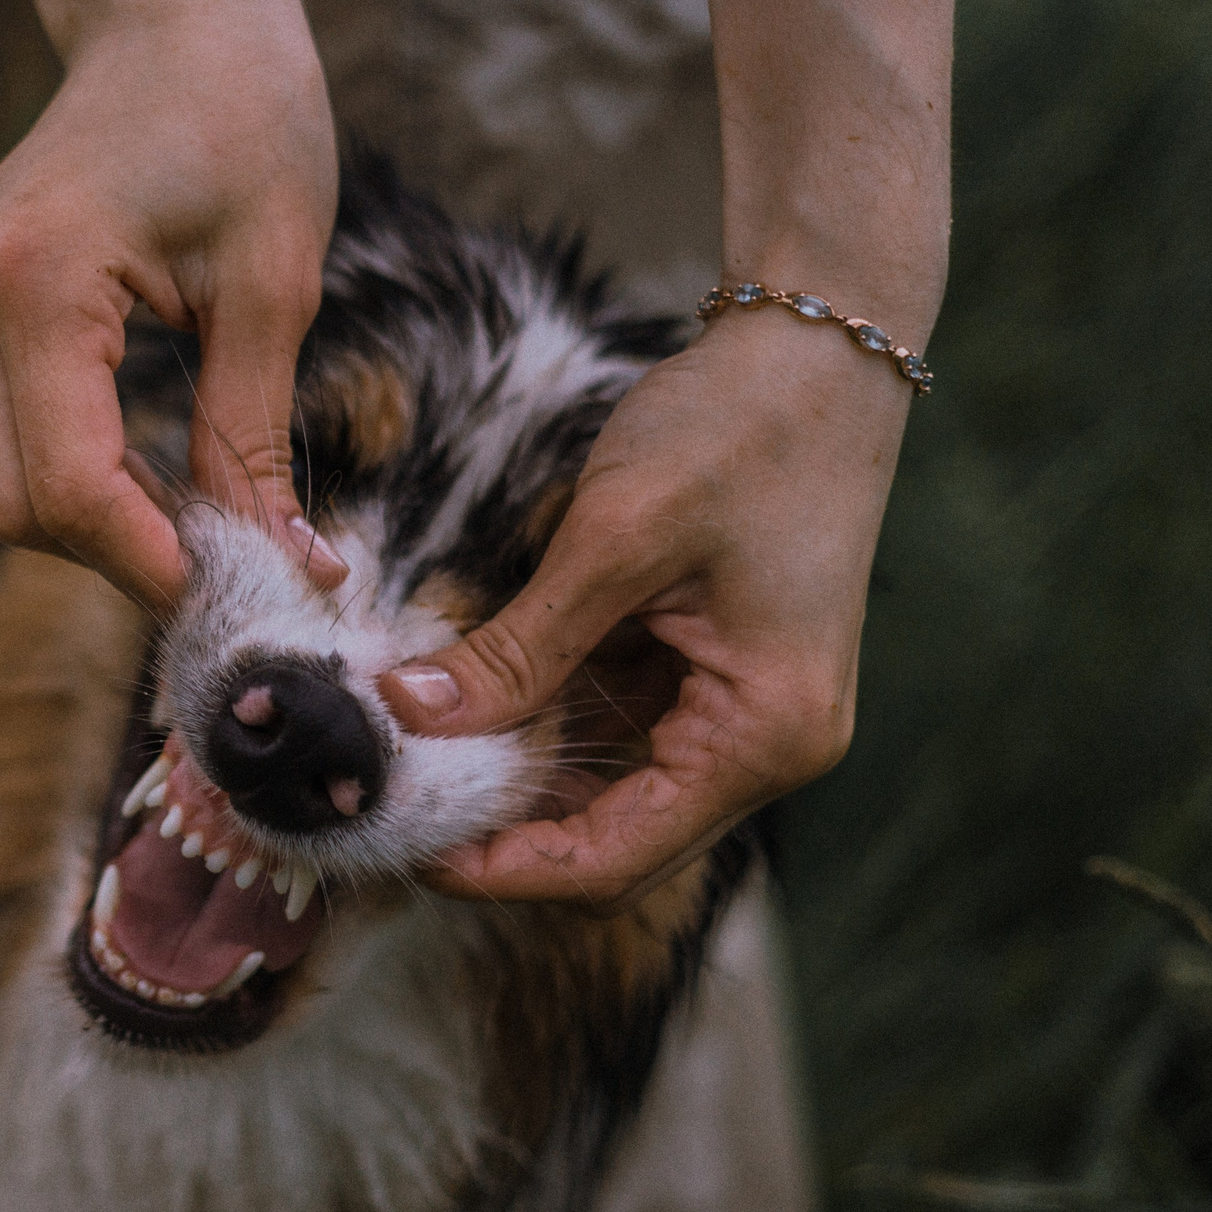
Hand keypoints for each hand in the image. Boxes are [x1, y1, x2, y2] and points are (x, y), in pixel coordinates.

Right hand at [0, 0, 344, 611]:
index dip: (143, 560)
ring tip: (199, 519)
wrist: (174, 11)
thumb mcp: (273, 283)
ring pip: (3, 481)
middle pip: (17, 503)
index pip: (67, 482)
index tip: (227, 593)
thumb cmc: (243, 113)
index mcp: (37, 275)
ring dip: (100, 522)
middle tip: (224, 568)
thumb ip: (255, 436)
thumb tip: (284, 568)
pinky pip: (8, 434)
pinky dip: (80, 473)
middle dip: (120, 554)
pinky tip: (154, 471)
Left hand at [380, 308, 915, 906]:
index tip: (407, 849)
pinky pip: (614, 727)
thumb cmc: (741, 427)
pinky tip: (462, 704)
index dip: (505, 869)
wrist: (821, 342)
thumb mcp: (616, 537)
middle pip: (612, 840)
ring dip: (514, 778)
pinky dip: (541, 722)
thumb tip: (407, 715)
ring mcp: (740, 711)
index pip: (615, 857)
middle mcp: (765, 746)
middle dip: (501, 832)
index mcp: (764, 736)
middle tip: (390, 806)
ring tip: (409, 759)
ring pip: (606, 788)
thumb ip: (517, 645)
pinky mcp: (711, 671)